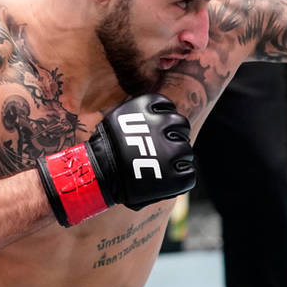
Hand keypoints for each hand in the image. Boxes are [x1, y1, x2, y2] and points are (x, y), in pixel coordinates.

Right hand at [37, 94, 196, 225]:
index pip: (167, 106)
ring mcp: (171, 149)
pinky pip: (189, 175)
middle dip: (174, 136)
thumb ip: (140, 117)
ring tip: (163, 166)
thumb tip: (156, 114)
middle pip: (181, 126)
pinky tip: (167, 180)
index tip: (156, 129)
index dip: (163, 118)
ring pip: (187, 150)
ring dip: (179, 157)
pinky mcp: (175, 174)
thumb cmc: (105, 150)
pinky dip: (181, 178)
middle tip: (162, 149)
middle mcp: (163, 124)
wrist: (98, 175)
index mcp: (146, 106)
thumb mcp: (119, 121)